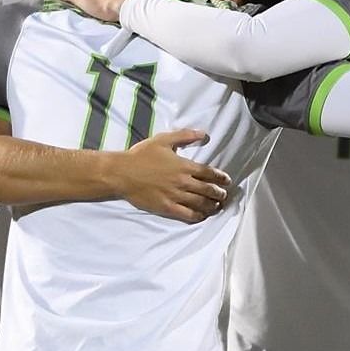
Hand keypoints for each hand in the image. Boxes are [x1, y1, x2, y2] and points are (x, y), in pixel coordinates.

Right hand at [116, 129, 231, 223]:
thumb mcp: (163, 140)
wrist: (122, 173)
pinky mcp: (167, 207)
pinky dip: (197, 216)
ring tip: (217, 206)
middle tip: (224, 195)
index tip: (227, 181)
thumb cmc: (141, 155)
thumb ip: (185, 136)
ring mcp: (175, 196)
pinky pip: (187, 214)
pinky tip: (202, 216)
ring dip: (212, 206)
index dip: (221, 178)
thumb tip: (204, 134)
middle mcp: (183, 182)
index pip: (209, 173)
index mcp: (184, 166)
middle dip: (219, 194)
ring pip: (200, 204)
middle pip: (208, 190)